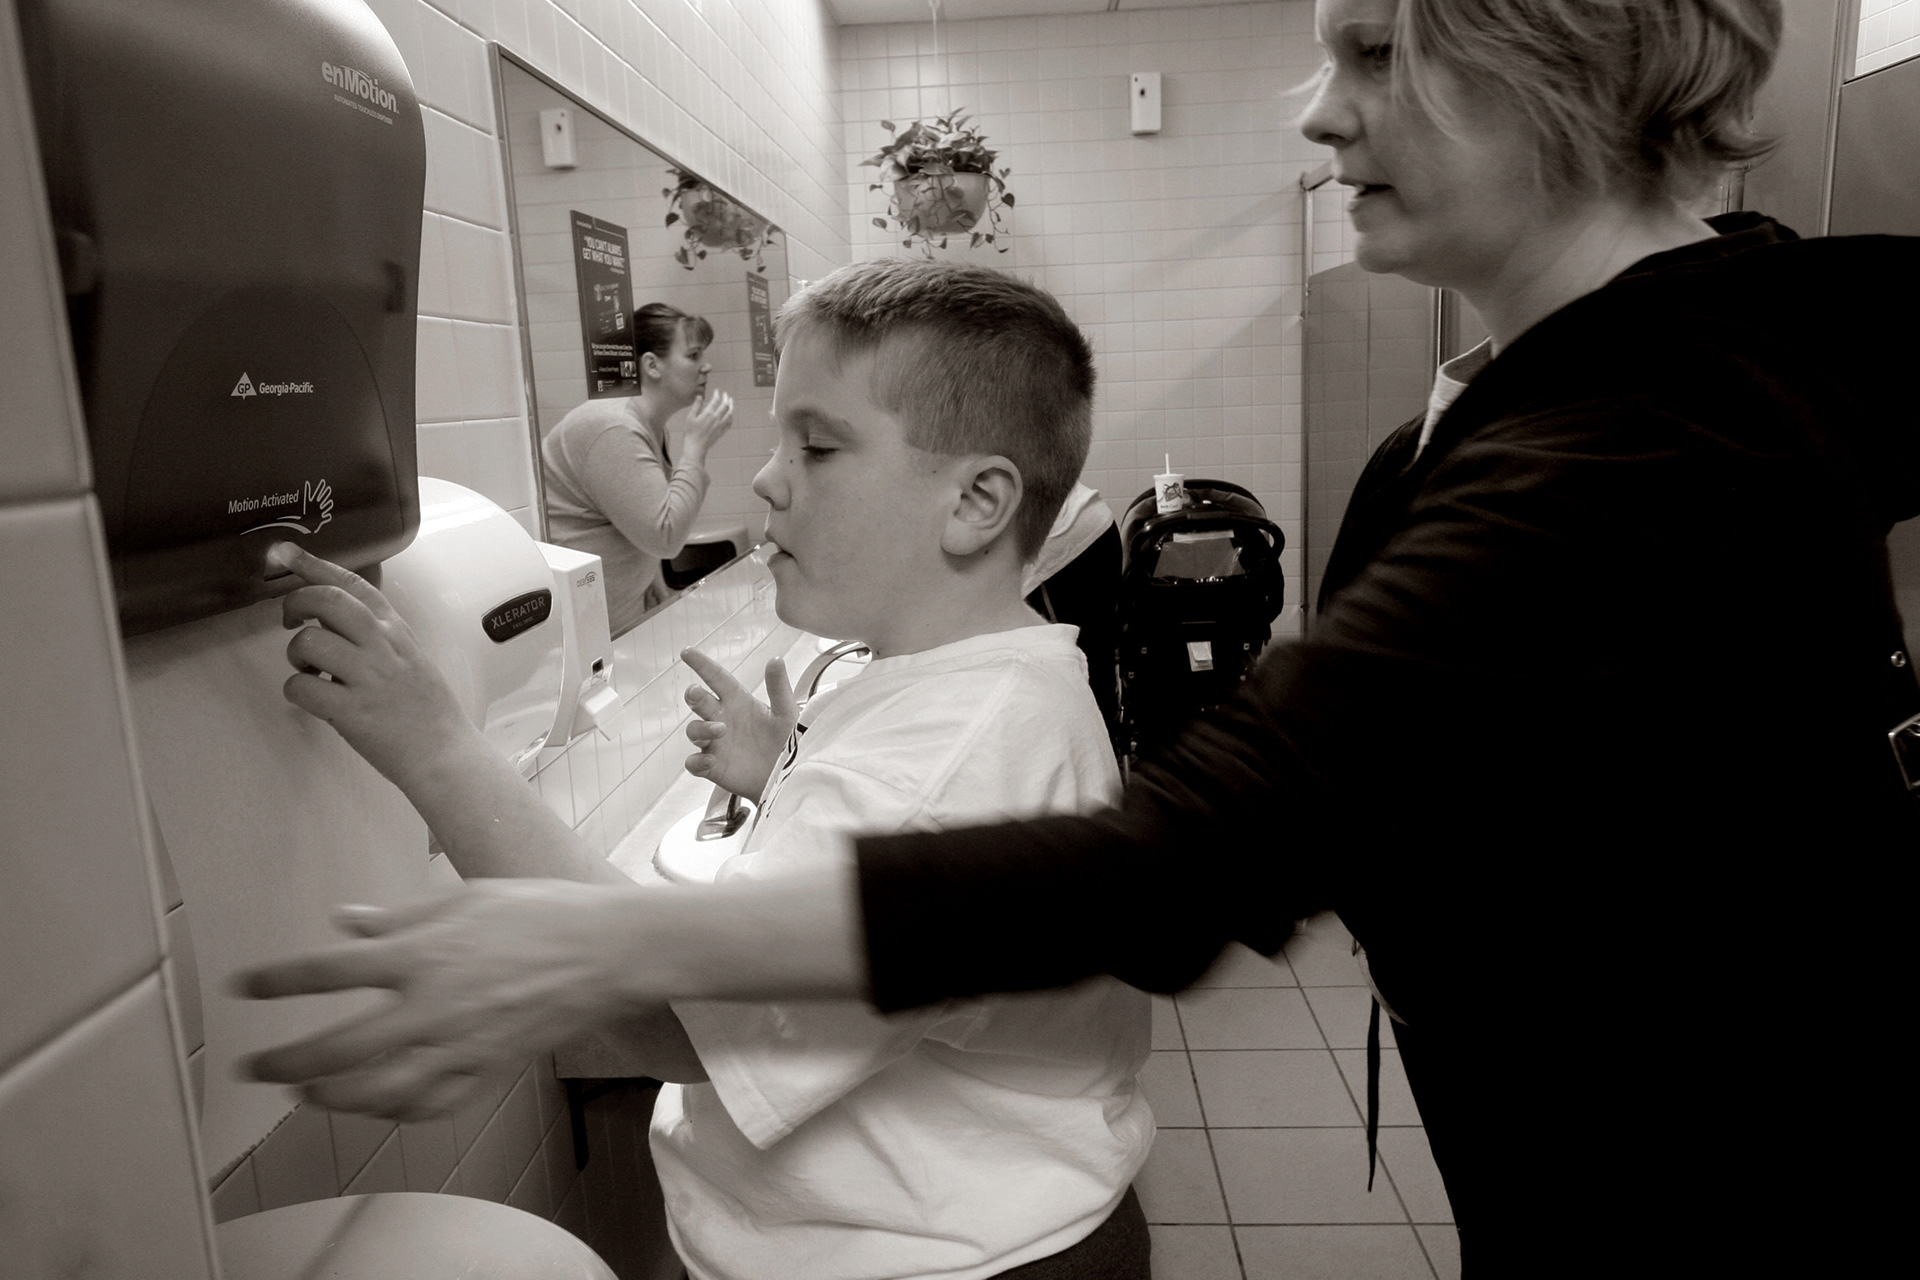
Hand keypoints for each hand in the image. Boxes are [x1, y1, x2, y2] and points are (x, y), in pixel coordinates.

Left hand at [238, 881, 642, 1118]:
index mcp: (422, 954)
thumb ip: (399, 918)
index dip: (278, 980)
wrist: (608, 950)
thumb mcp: (465, 897)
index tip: (246, 986)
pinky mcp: (489, 1069)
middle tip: (253, 1068)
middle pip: (337, 1048)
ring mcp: (461, 1044)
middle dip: (285, 1061)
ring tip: (308, 1094)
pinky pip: (433, 1106)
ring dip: (333, 1098)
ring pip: (379, 1091)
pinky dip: (397, 1113)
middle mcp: (432, 1006)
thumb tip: (344, 921)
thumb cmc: (544, 913)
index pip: (329, 971)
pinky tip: (378, 1106)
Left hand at [270, 543, 477, 790]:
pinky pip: (301, 687)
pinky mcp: (352, 709)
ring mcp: (368, 676)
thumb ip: (378, 637)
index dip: (314, 565)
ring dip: (295, 654)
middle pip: (326, 601)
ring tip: (309, 670)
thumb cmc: (429, 712)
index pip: (353, 584)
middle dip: (295, 602)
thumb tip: (333, 623)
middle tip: (290, 619)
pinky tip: (314, 699)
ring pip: (307, 641)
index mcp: (396, 631)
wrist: (445, 754)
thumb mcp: (411, 658)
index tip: (285, 553)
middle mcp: (382, 646)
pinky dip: (296, 691)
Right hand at [682, 389, 734, 458]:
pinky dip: (731, 416)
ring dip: (731, 406)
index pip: (715, 400)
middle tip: (725, 394)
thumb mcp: (690, 417)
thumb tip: (700, 396)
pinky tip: (730, 414)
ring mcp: (720, 425)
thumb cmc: (690, 432)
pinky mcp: (722, 431)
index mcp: (708, 413)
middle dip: (726, 398)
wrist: (696, 446)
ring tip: (731, 401)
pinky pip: (730, 422)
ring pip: (730, 413)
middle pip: (725, 405)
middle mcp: (716, 418)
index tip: (717, 391)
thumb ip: (696, 406)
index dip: (717, 394)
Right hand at [682, 648, 795, 799]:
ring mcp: (716, 744)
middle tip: (696, 692)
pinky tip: (710, 760)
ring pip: (694, 731)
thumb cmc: (789, 742)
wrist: (790, 777)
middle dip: (694, 695)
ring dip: (701, 728)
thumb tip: (775, 659)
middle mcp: (723, 719)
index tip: (687, 652)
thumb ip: (779, 688)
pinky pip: (694, 763)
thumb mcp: (786, 714)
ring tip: (719, 730)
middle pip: (699, 702)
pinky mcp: (714, 767)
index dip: (702, 665)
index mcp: (739, 702)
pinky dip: (697, 761)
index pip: (717, 678)